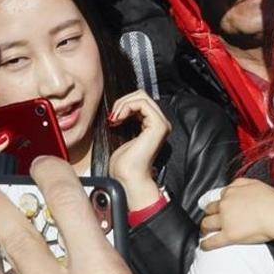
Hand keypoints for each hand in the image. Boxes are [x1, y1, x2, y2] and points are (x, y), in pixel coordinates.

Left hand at [108, 91, 171, 210]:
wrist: (127, 178)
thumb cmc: (123, 164)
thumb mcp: (122, 134)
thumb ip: (125, 119)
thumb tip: (117, 107)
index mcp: (153, 126)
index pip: (140, 101)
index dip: (123, 104)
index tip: (112, 119)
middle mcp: (160, 123)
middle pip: (141, 95)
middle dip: (122, 102)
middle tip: (112, 117)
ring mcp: (161, 124)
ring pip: (141, 96)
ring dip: (123, 104)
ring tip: (115, 118)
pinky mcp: (158, 126)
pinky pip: (142, 103)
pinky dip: (126, 106)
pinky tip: (118, 119)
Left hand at [199, 178, 273, 249]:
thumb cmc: (272, 201)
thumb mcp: (256, 183)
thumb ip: (243, 183)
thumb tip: (235, 185)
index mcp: (232, 192)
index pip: (221, 196)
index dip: (221, 203)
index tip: (221, 207)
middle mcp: (225, 205)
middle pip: (210, 209)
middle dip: (209, 214)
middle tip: (210, 218)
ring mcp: (225, 221)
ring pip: (207, 224)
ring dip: (204, 227)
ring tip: (205, 231)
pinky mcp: (228, 235)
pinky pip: (212, 241)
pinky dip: (206, 244)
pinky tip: (204, 246)